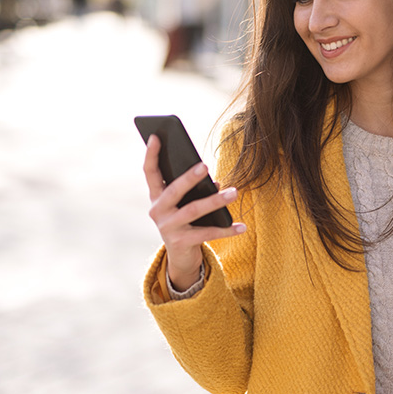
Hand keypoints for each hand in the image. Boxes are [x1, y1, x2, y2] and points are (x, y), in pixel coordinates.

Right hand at [143, 134, 246, 290]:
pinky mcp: (181, 242)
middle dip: (189, 178)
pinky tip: (242, 226)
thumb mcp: (185, 204)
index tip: (156, 136)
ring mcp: (168, 227)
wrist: (180, 257)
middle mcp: (158, 211)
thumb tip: (213, 182)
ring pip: (194, 210)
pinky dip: (227, 229)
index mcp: (156, 197)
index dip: (152, 154)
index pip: (150, 172)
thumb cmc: (185, 221)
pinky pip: (207, 233)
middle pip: (173, 190)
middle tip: (205, 165)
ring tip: (234, 192)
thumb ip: (194, 190)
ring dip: (216, 201)